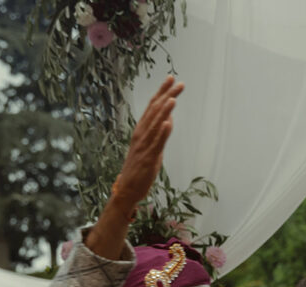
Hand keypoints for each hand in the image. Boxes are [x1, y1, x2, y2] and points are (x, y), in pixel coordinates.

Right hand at [112, 76, 184, 210]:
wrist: (127, 189)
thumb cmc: (139, 168)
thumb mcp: (152, 147)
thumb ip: (159, 133)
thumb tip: (169, 118)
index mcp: (141, 130)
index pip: (152, 106)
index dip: (162, 92)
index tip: (171, 78)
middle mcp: (141, 134)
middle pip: (155, 111)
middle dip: (167, 96)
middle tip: (178, 83)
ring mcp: (144, 146)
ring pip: (155, 125)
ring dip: (164, 111)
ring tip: (173, 98)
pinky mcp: (149, 158)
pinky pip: (157, 143)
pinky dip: (163, 133)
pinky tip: (169, 122)